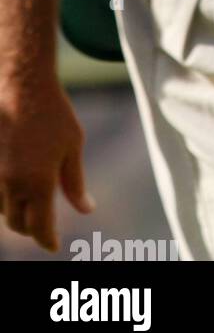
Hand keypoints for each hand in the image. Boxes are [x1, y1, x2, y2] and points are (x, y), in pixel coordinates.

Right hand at [0, 73, 93, 250]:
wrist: (20, 87)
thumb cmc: (53, 114)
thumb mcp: (73, 146)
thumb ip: (75, 182)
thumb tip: (87, 209)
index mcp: (38, 183)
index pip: (40, 227)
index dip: (47, 240)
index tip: (54, 246)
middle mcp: (12, 185)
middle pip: (17, 224)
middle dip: (31, 228)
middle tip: (44, 225)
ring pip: (2, 210)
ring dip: (16, 212)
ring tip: (32, 204)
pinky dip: (4, 197)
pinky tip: (16, 188)